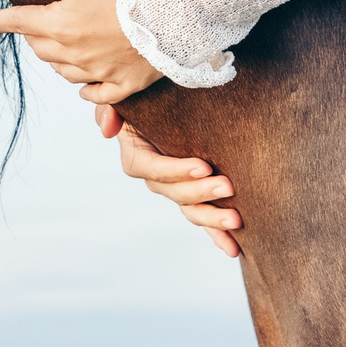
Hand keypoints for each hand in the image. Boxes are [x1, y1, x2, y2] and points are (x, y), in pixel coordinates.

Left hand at [0, 0, 162, 104]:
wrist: (175, 8)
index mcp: (59, 26)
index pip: (18, 23)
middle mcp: (75, 54)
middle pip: (41, 48)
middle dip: (33, 35)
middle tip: (33, 25)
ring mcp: (101, 71)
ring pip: (64, 71)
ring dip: (56, 59)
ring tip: (57, 47)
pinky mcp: (127, 82)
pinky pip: (98, 95)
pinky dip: (86, 90)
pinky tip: (85, 86)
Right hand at [96, 102, 241, 257]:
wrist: (171, 103)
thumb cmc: (147, 98)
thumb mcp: (124, 98)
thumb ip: (110, 107)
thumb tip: (108, 129)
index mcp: (138, 157)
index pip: (154, 168)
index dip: (176, 170)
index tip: (203, 167)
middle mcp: (156, 178)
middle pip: (175, 193)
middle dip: (202, 193)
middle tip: (228, 187)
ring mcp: (176, 190)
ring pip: (192, 210)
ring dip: (213, 219)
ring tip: (236, 220)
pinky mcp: (195, 197)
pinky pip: (205, 218)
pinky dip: (218, 234)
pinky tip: (235, 249)